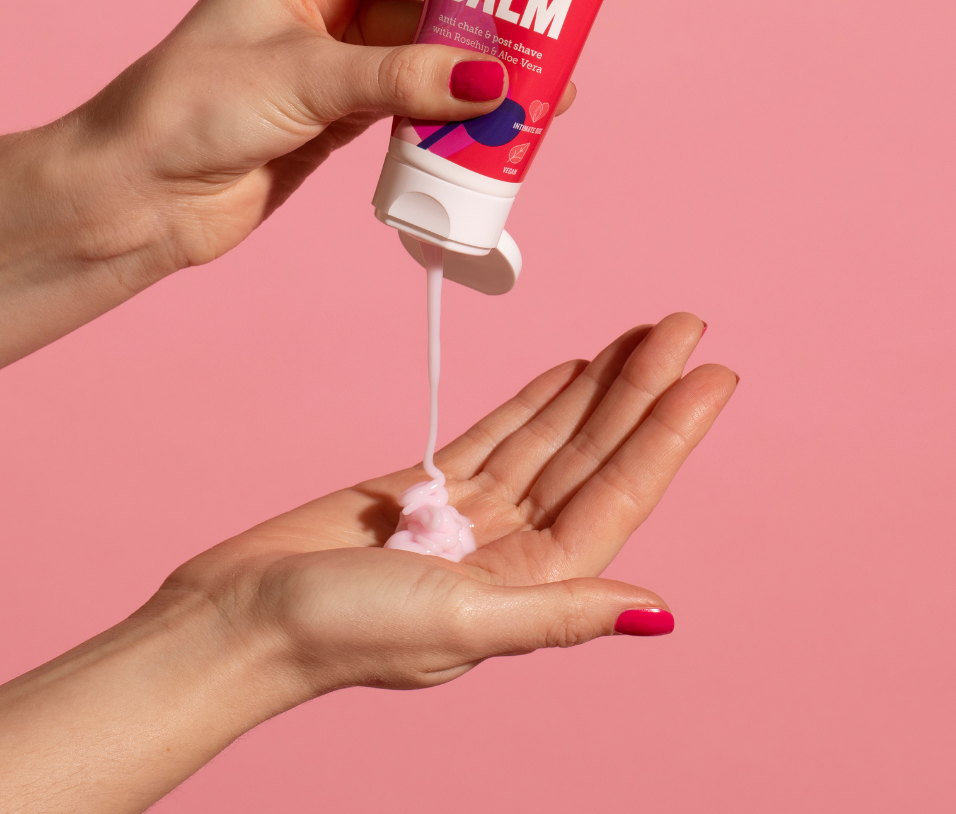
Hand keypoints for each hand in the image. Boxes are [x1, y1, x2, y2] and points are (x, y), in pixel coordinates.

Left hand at [73, 0, 577, 268]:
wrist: (144, 193)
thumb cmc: (194, 108)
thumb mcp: (308, 78)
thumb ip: (402, 78)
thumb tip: (492, 83)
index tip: (543, 0)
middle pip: (436, 11)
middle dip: (491, 43)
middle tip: (552, 66)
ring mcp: (343, 57)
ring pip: (431, 64)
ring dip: (476, 89)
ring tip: (537, 106)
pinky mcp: (347, 111)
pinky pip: (416, 108)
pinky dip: (449, 123)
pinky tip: (490, 134)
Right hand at [167, 313, 734, 696]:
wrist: (243, 617)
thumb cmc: (342, 629)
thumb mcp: (460, 622)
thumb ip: (559, 611)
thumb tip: (655, 612)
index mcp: (533, 582)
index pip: (620, 492)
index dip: (670, 432)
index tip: (712, 376)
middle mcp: (514, 548)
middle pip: (594, 454)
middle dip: (643, 390)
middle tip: (686, 326)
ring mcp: (473, 515)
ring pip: (552, 438)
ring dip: (598, 388)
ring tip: (640, 337)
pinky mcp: (427, 488)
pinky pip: (499, 434)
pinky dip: (536, 402)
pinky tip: (571, 371)